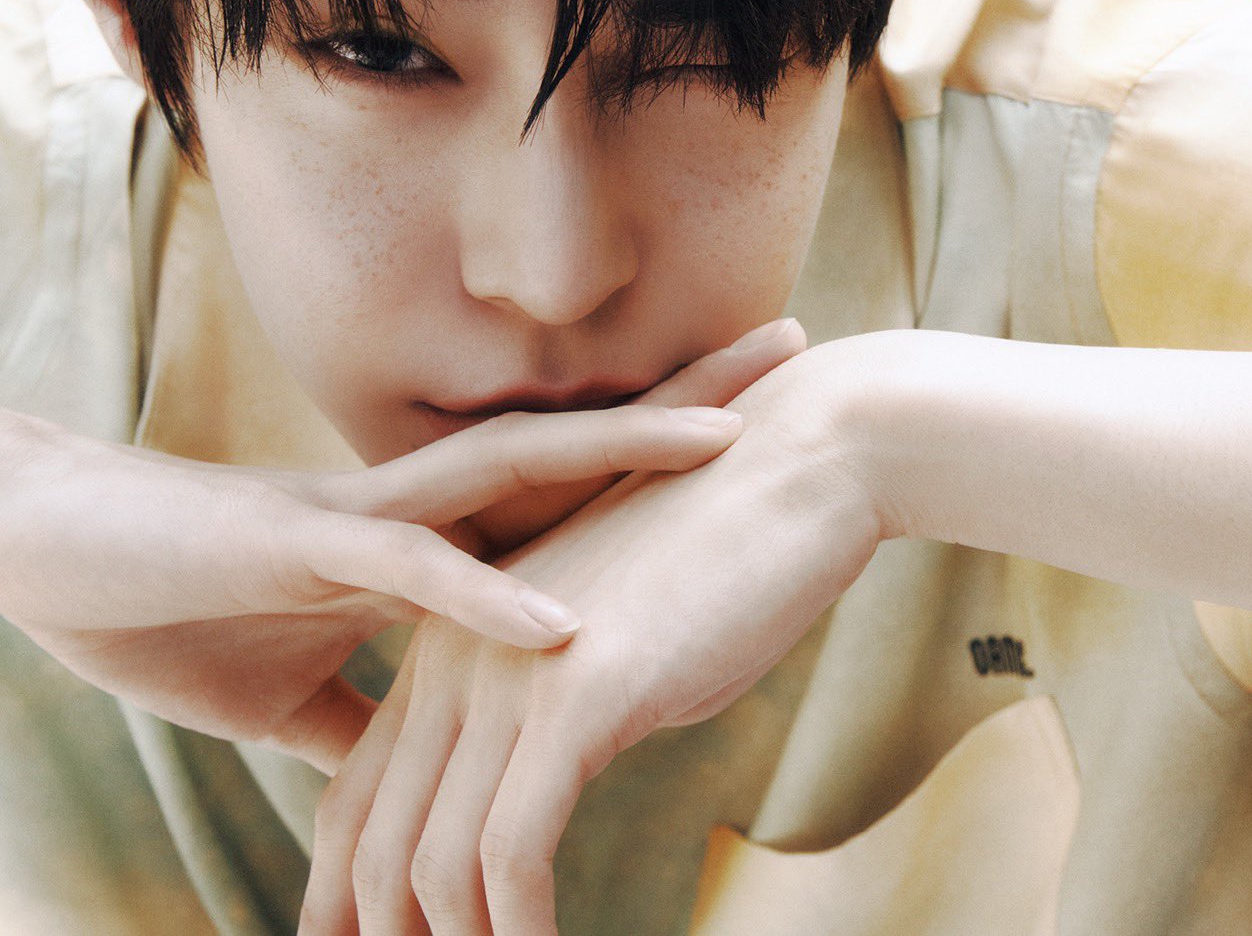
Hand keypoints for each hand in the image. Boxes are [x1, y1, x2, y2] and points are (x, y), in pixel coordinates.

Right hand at [0, 401, 747, 774]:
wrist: (33, 560)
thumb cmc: (162, 608)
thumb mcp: (291, 691)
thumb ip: (375, 712)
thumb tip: (441, 764)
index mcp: (431, 530)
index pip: (575, 480)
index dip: (668, 449)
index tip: (770, 424)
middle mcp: (415, 505)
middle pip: (578, 440)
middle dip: (688, 397)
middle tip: (797, 350)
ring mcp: (361, 518)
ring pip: (512, 468)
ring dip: (620, 453)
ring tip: (728, 440)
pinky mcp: (291, 553)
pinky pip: (405, 575)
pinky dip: (483, 601)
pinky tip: (561, 624)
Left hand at [298, 329, 889, 935]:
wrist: (804, 459)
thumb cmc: (736, 551)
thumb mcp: (624, 644)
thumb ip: (571, 713)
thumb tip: (565, 783)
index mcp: (452, 644)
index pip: (359, 804)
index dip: (350, 900)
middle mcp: (453, 659)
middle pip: (370, 846)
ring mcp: (506, 673)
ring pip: (432, 864)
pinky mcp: (575, 694)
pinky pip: (514, 852)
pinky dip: (523, 933)